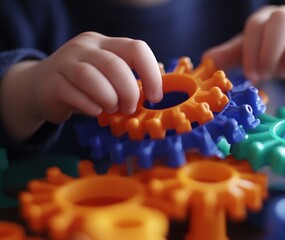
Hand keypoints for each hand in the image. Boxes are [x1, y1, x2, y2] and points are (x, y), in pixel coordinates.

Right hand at [31, 32, 162, 122]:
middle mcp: (85, 48)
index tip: (156, 96)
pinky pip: (74, 94)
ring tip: (112, 109)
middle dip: (129, 91)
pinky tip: (95, 111)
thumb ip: (132, 76)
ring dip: (109, 98)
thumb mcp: (109, 75)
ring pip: (92, 78)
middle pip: (115, 65)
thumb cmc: (85, 84)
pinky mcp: (51, 82)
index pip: (136, 48)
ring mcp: (65, 63)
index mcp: (105, 43)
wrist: (41, 87)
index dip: (151, 72)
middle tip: (130, 107)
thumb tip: (161, 80)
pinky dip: (90, 106)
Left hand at [203, 5, 284, 88]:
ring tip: (284, 73)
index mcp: (267, 19)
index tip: (252, 76)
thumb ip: (231, 56)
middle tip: (266, 74)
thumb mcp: (253, 53)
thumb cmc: (278, 51)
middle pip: (282, 19)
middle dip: (271, 51)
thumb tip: (206, 62)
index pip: (256, 25)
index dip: (252, 51)